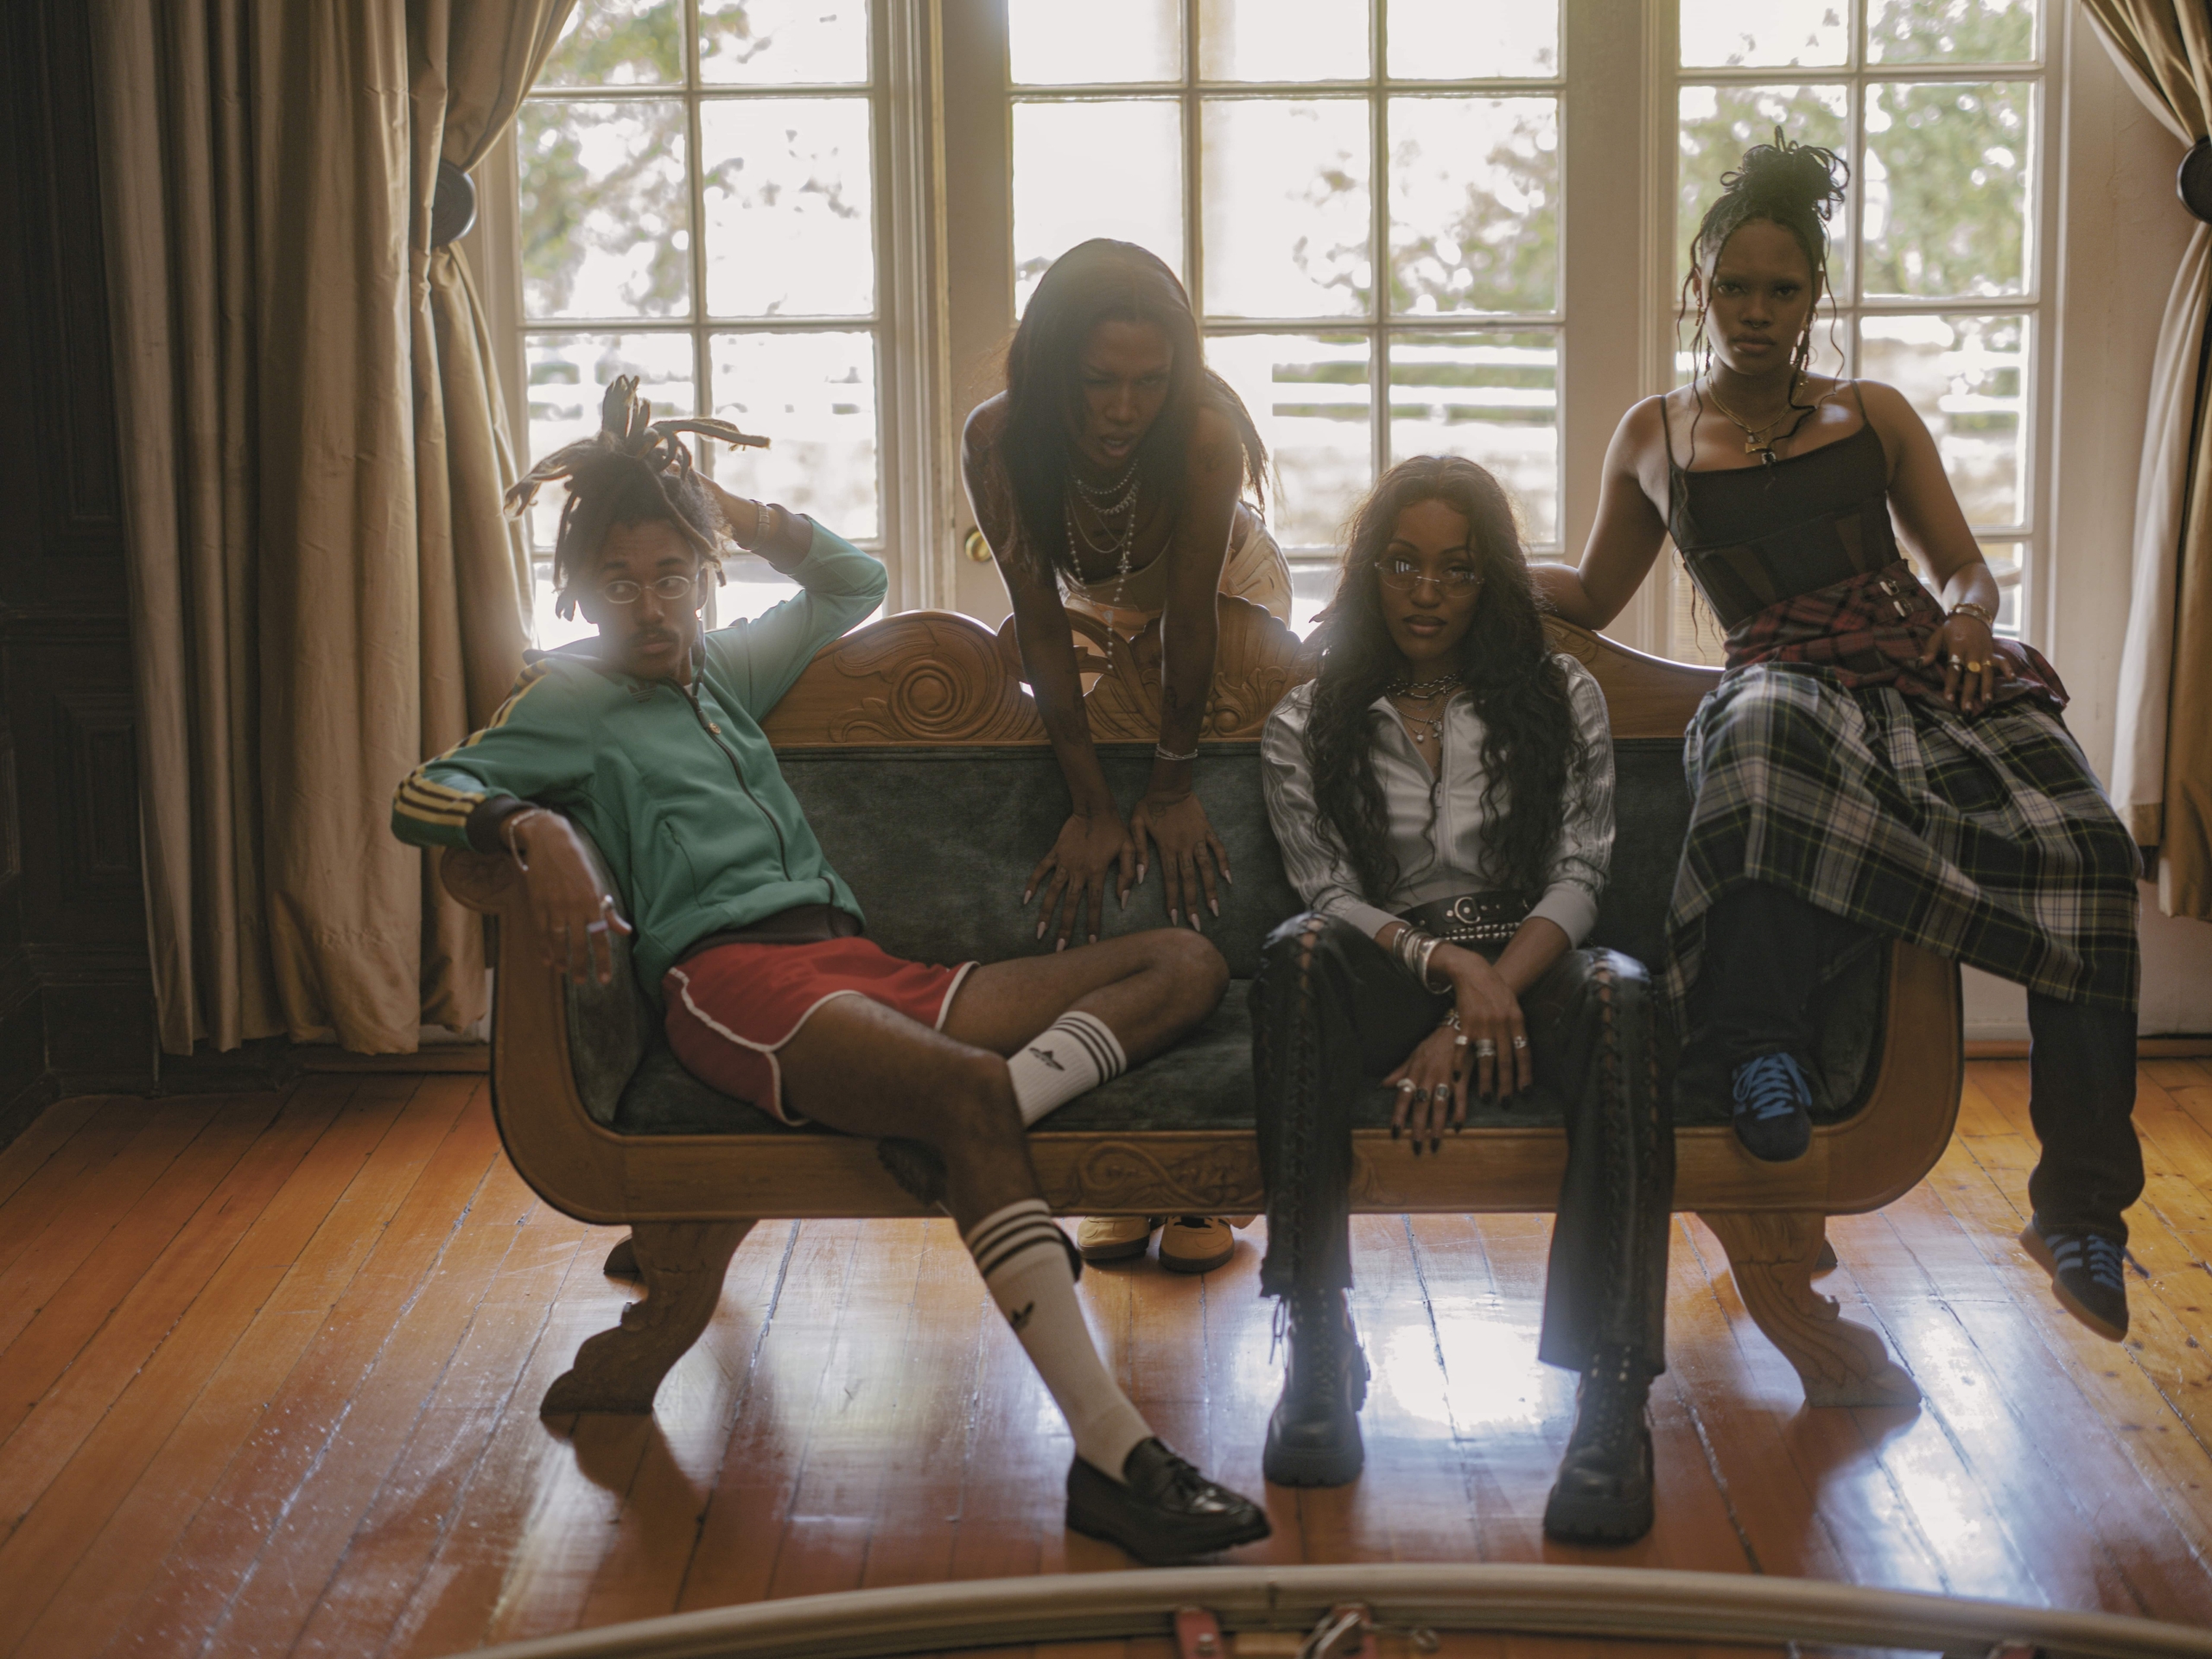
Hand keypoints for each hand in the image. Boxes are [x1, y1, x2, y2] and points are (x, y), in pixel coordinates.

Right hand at [508, 811, 632, 985]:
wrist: (549, 841)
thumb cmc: (578, 863)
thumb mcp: (597, 884)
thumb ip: (609, 912)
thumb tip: (625, 932)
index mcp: (593, 902)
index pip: (601, 938)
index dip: (603, 960)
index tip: (604, 979)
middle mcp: (574, 906)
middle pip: (578, 944)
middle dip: (580, 965)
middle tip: (581, 982)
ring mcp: (554, 905)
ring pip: (557, 940)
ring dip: (560, 958)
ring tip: (563, 971)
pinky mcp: (537, 903)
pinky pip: (541, 930)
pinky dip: (544, 946)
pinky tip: (546, 958)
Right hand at [1025, 810, 1134, 949]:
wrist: (1095, 807)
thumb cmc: (1116, 829)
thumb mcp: (1130, 849)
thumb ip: (1128, 873)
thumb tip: (1124, 898)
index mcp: (1097, 872)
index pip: (1094, 903)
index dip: (1093, 923)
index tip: (1092, 942)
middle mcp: (1078, 871)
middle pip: (1070, 904)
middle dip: (1065, 928)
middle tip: (1059, 948)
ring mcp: (1064, 862)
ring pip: (1053, 892)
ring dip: (1046, 913)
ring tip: (1040, 932)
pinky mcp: (1055, 853)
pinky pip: (1042, 870)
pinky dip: (1033, 883)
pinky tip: (1026, 900)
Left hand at [1129, 789, 1230, 930]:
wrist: (1169, 784)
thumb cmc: (1148, 805)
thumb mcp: (1135, 825)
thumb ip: (1138, 851)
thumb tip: (1139, 877)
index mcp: (1166, 848)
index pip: (1170, 880)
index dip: (1173, 900)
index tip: (1175, 919)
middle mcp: (1184, 847)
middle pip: (1189, 880)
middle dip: (1193, 904)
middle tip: (1197, 924)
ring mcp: (1197, 839)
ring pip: (1206, 868)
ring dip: (1211, 889)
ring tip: (1215, 909)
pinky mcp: (1207, 831)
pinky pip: (1218, 849)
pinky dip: (1224, 863)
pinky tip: (1228, 880)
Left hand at [1382, 1024, 1464, 1154]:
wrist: (1457, 1027)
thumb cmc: (1435, 1043)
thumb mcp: (1414, 1055)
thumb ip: (1400, 1072)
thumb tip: (1383, 1085)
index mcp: (1415, 1072)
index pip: (1403, 1097)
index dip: (1398, 1115)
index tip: (1395, 1132)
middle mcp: (1428, 1076)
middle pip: (1420, 1105)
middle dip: (1417, 1127)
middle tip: (1416, 1146)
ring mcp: (1445, 1077)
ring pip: (1439, 1105)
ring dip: (1436, 1125)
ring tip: (1434, 1142)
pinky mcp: (1462, 1076)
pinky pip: (1460, 1097)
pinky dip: (1459, 1112)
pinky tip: (1457, 1127)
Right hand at [1435, 943, 1531, 1100]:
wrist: (1474, 972)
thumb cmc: (1495, 990)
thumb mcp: (1513, 1006)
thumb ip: (1516, 1028)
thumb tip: (1520, 1050)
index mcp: (1517, 1021)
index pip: (1523, 1053)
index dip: (1524, 1074)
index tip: (1524, 1091)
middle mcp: (1502, 1025)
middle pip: (1505, 1060)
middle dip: (1506, 1084)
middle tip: (1506, 1101)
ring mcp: (1484, 1025)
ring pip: (1486, 1059)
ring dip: (1486, 1080)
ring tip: (1487, 1096)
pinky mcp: (1466, 1024)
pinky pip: (1463, 1050)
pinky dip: (1460, 1065)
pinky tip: (1458, 1079)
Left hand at [1917, 611, 2007, 714]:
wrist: (1972, 615)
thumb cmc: (1951, 628)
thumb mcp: (1938, 635)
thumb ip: (1929, 650)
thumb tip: (1919, 665)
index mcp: (1957, 647)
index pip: (1954, 668)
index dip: (1951, 684)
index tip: (1949, 698)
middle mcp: (1973, 652)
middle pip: (1971, 675)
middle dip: (1969, 693)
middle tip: (1966, 709)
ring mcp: (1984, 653)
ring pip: (1986, 673)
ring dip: (1987, 688)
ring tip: (1986, 704)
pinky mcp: (1992, 652)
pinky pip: (2002, 660)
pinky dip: (2007, 668)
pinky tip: (2012, 679)